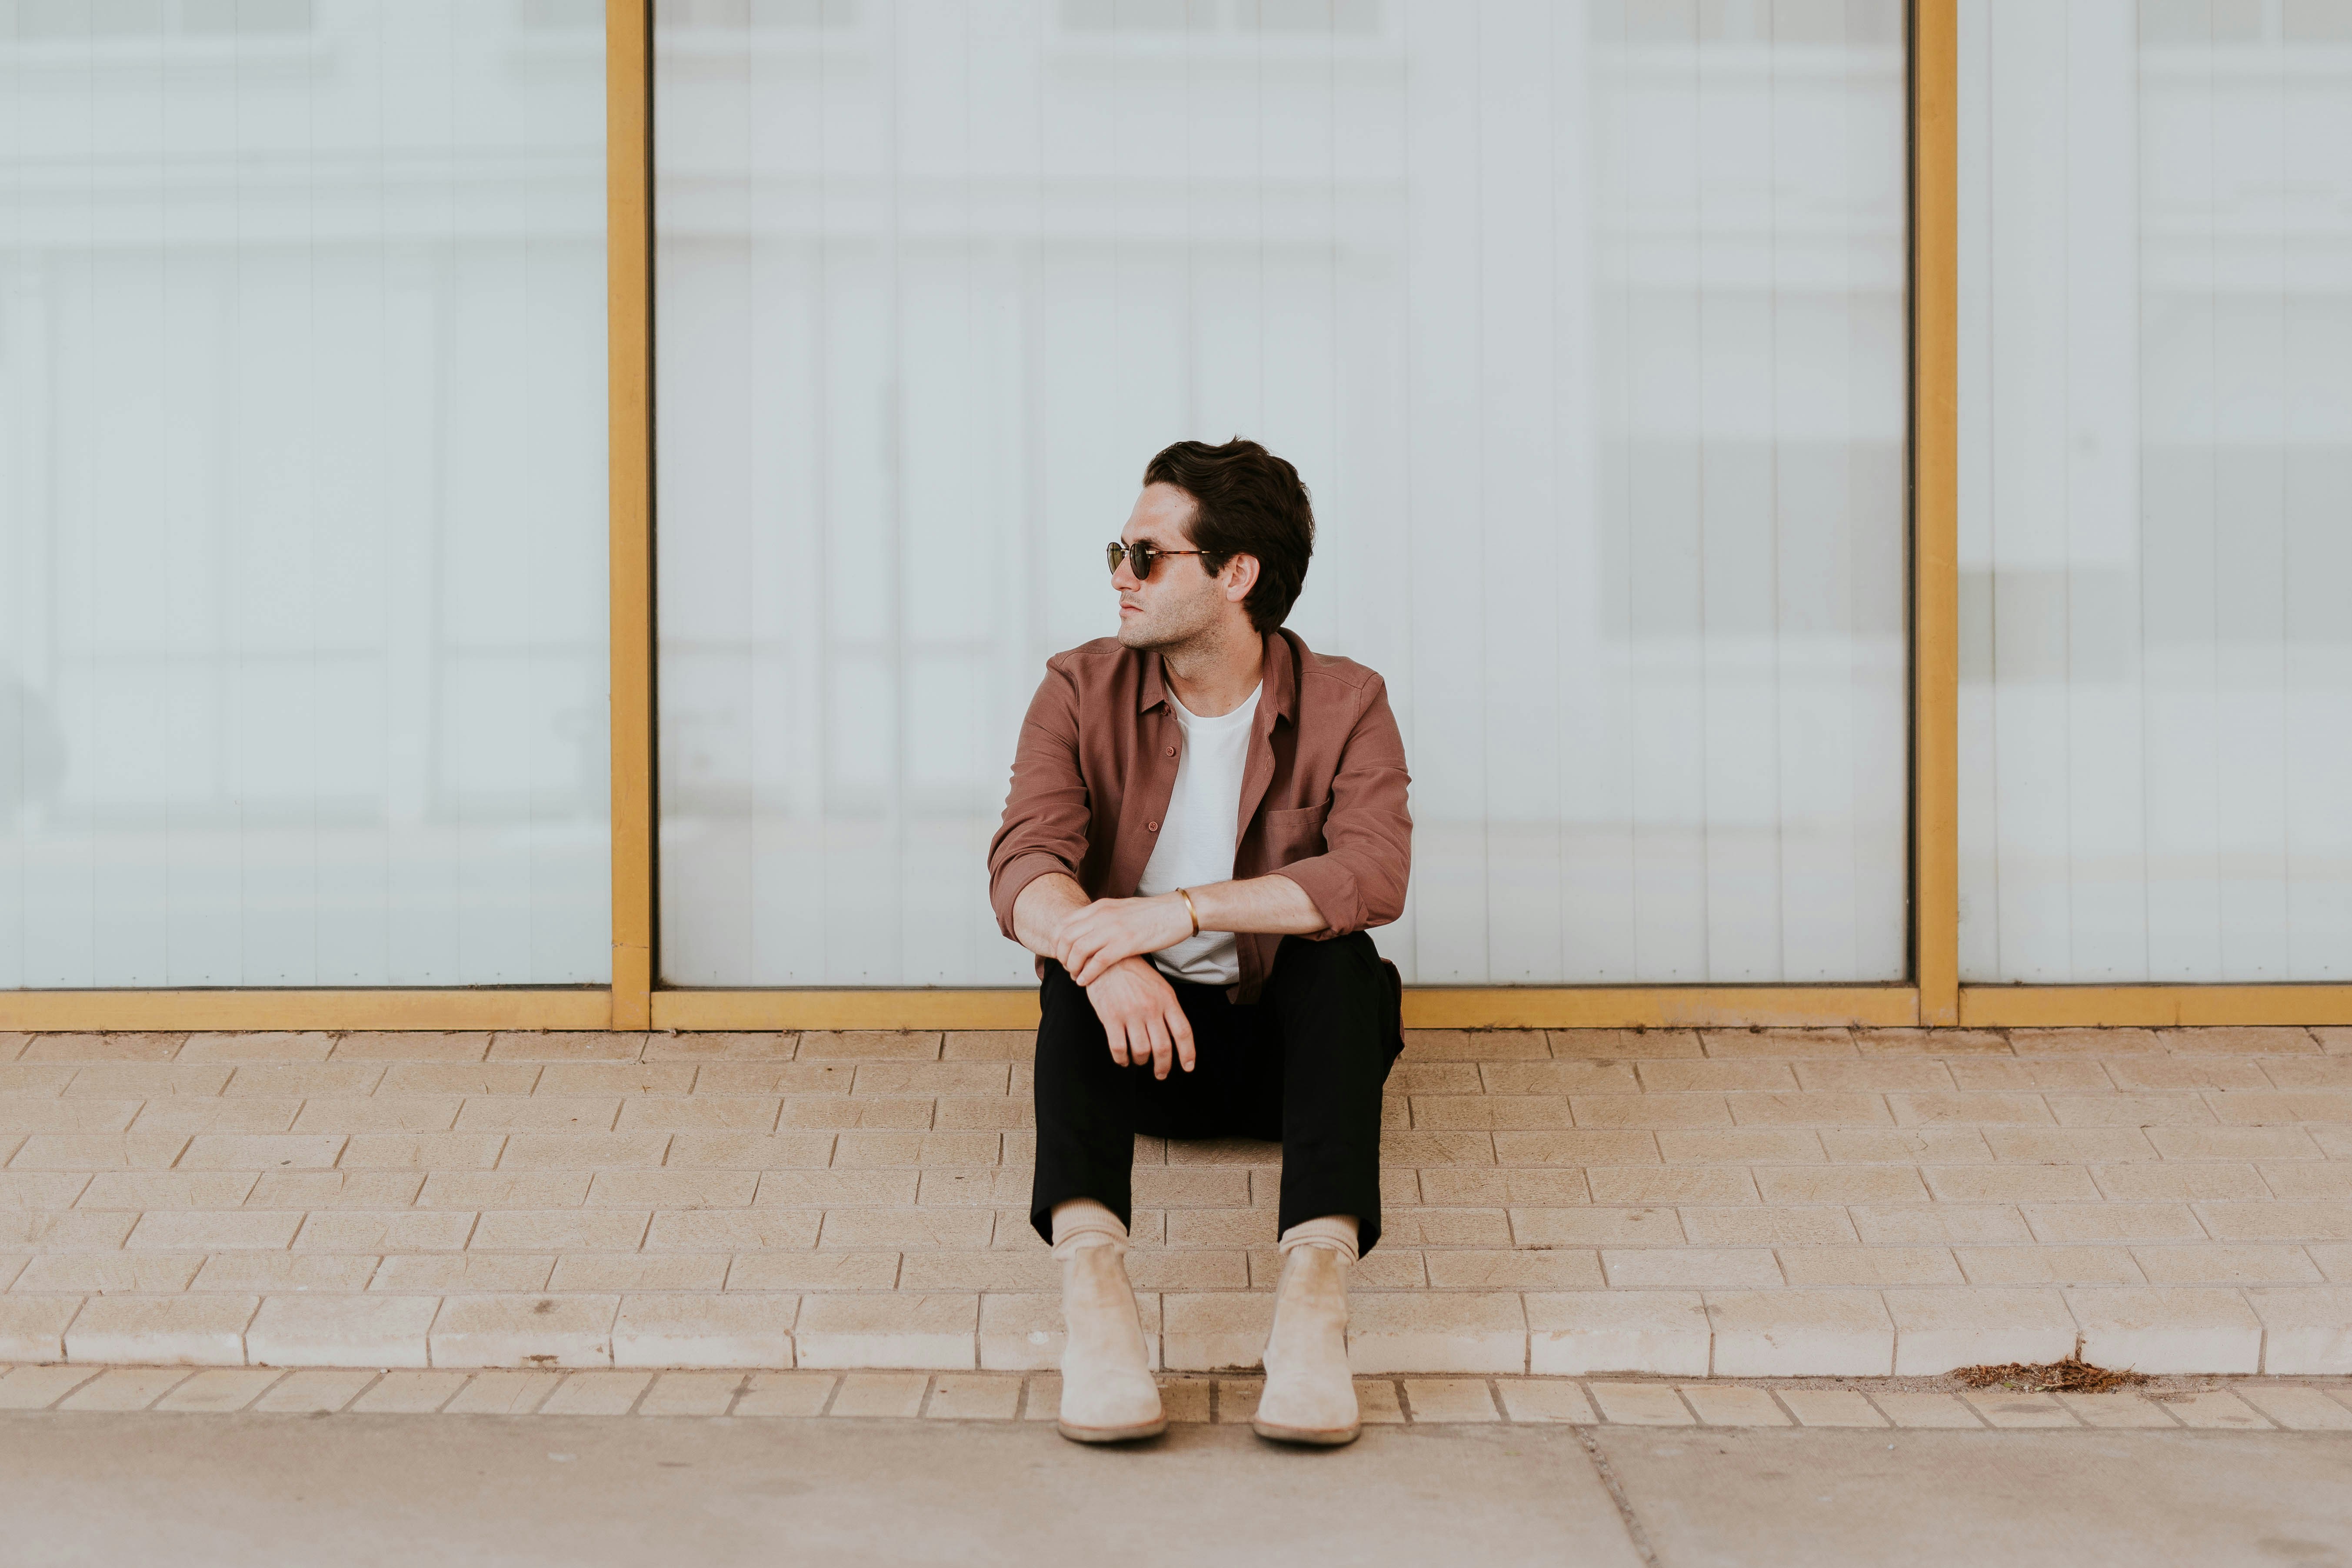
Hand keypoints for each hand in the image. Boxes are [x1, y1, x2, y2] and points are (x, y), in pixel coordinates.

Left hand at [1053, 894, 1193, 986]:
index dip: (1057, 943)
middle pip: (1066, 937)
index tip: (1062, 956)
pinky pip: (1097, 961)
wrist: (1177, 912)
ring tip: (1076, 977)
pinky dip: (1087, 974)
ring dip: (1072, 967)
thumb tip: (1088, 931)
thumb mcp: (1120, 909)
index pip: (1064, 923)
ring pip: (1078, 950)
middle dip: (1062, 957)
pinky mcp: (1127, 943)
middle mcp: (1102, 915)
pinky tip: (1085, 982)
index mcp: (1100, 906)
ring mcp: (1114, 928)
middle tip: (1068, 969)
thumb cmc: (1152, 914)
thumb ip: (1102, 917)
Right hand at [1083, 955, 1196, 1079]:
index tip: (1187, 1067)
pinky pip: (1118, 1048)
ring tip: (1139, 1061)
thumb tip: (1176, 1035)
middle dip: (1163, 1066)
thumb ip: (1169, 1009)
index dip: (1188, 1053)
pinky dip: (1122, 1059)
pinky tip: (1123, 1059)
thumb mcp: (1159, 986)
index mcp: (1167, 999)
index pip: (1183, 1032)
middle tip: (1161, 1073)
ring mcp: (1130, 1013)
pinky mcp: (1110, 1017)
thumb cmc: (1134, 973)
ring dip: (1141, 1061)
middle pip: (1163, 1047)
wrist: (1107, 959)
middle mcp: (1151, 1008)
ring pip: (1141, 1051)